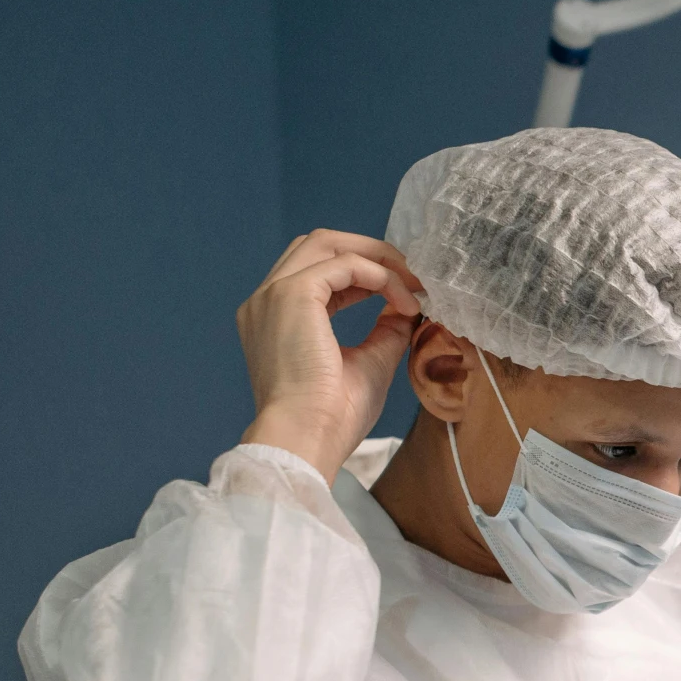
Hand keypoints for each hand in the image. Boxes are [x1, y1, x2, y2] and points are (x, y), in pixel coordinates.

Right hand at [236, 230, 422, 479]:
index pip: (319, 273)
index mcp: (277, 319)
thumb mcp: (369, 363)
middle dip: (371, 254)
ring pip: (327, 244)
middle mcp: (267, 300)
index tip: (405, 292)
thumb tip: (408, 307)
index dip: (365, 274)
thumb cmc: (333, 415)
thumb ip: (385, 330)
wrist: (307, 437)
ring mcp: (274, 294)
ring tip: (412, 282)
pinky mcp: (292, 294)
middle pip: (319, 246)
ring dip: (375, 257)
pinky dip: (379, 276)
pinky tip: (404, 301)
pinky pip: (344, 265)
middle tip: (413, 276)